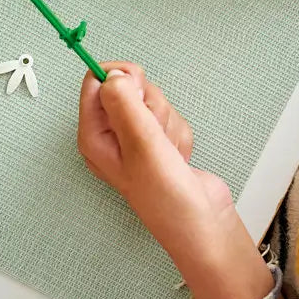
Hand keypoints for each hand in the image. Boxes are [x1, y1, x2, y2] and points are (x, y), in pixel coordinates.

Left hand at [78, 62, 283, 298]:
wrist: (205, 226)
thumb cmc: (167, 198)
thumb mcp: (141, 145)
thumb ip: (124, 103)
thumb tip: (112, 73)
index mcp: (93, 135)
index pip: (95, 82)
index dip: (119, 77)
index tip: (138, 88)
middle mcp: (111, 135)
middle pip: (128, 86)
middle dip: (150, 105)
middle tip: (155, 133)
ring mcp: (136, 137)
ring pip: (152, 101)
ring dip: (167, 123)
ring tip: (168, 152)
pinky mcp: (159, 140)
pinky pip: (169, 116)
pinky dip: (179, 133)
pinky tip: (178, 157)